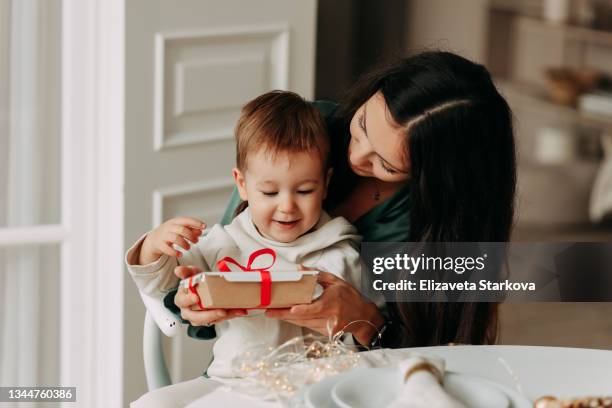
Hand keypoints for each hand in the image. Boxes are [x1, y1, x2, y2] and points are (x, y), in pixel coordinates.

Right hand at [139, 217, 204, 264]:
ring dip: (184, 244)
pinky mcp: (159, 245)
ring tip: (188, 248)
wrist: (154, 239)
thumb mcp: (180, 229)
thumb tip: (200, 231)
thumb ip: (191, 229)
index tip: (204, 227)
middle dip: (191, 236)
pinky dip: (175, 252)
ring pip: (175, 238)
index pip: (187, 220)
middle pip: (182, 229)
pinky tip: (180, 254)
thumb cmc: (170, 233)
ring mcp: (163, 236)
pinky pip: (167, 248)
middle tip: (196, 241)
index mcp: (175, 222)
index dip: (196, 223)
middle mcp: (169, 227)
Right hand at [173, 265, 246, 325]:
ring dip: (223, 316)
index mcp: (181, 299)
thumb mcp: (191, 274)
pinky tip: (238, 310)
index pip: (183, 301)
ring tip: (233, 311)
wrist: (204, 288)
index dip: (189, 300)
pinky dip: (230, 315)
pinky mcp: (210, 320)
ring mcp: (199, 318)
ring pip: (210, 320)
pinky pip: (220, 319)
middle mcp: (188, 311)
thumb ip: (186, 272)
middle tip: (220, 311)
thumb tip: (178, 270)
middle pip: (196, 317)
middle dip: (209, 315)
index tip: (196, 298)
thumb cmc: (195, 283)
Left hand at [265, 267, 384, 344]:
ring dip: (287, 318)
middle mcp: (328, 317)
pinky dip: (296, 321)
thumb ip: (318, 275)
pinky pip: (306, 326)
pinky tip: (285, 317)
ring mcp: (326, 327)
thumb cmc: (350, 297)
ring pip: (302, 323)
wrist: (363, 318)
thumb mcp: (336, 282)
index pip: (313, 309)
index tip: (289, 309)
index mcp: (331, 303)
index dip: (300, 311)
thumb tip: (300, 269)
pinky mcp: (324, 332)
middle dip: (284, 315)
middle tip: (268, 311)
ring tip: (272, 312)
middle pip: (302, 318)